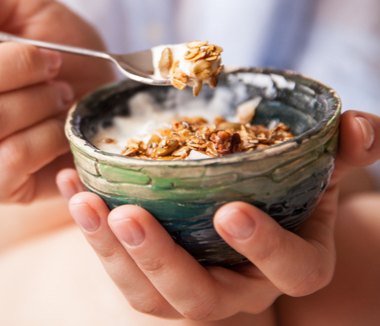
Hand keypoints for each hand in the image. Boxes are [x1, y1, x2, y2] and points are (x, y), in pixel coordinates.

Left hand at [57, 111, 379, 320]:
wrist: (245, 215)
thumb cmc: (283, 191)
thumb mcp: (315, 170)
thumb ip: (340, 151)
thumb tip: (361, 126)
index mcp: (287, 263)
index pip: (291, 271)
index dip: (265, 248)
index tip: (231, 210)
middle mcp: (237, 288)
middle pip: (201, 298)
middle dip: (163, 260)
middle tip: (129, 215)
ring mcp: (187, 288)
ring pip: (146, 293)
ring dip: (109, 249)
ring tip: (85, 201)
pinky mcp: (149, 277)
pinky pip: (116, 266)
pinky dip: (89, 228)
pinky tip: (72, 184)